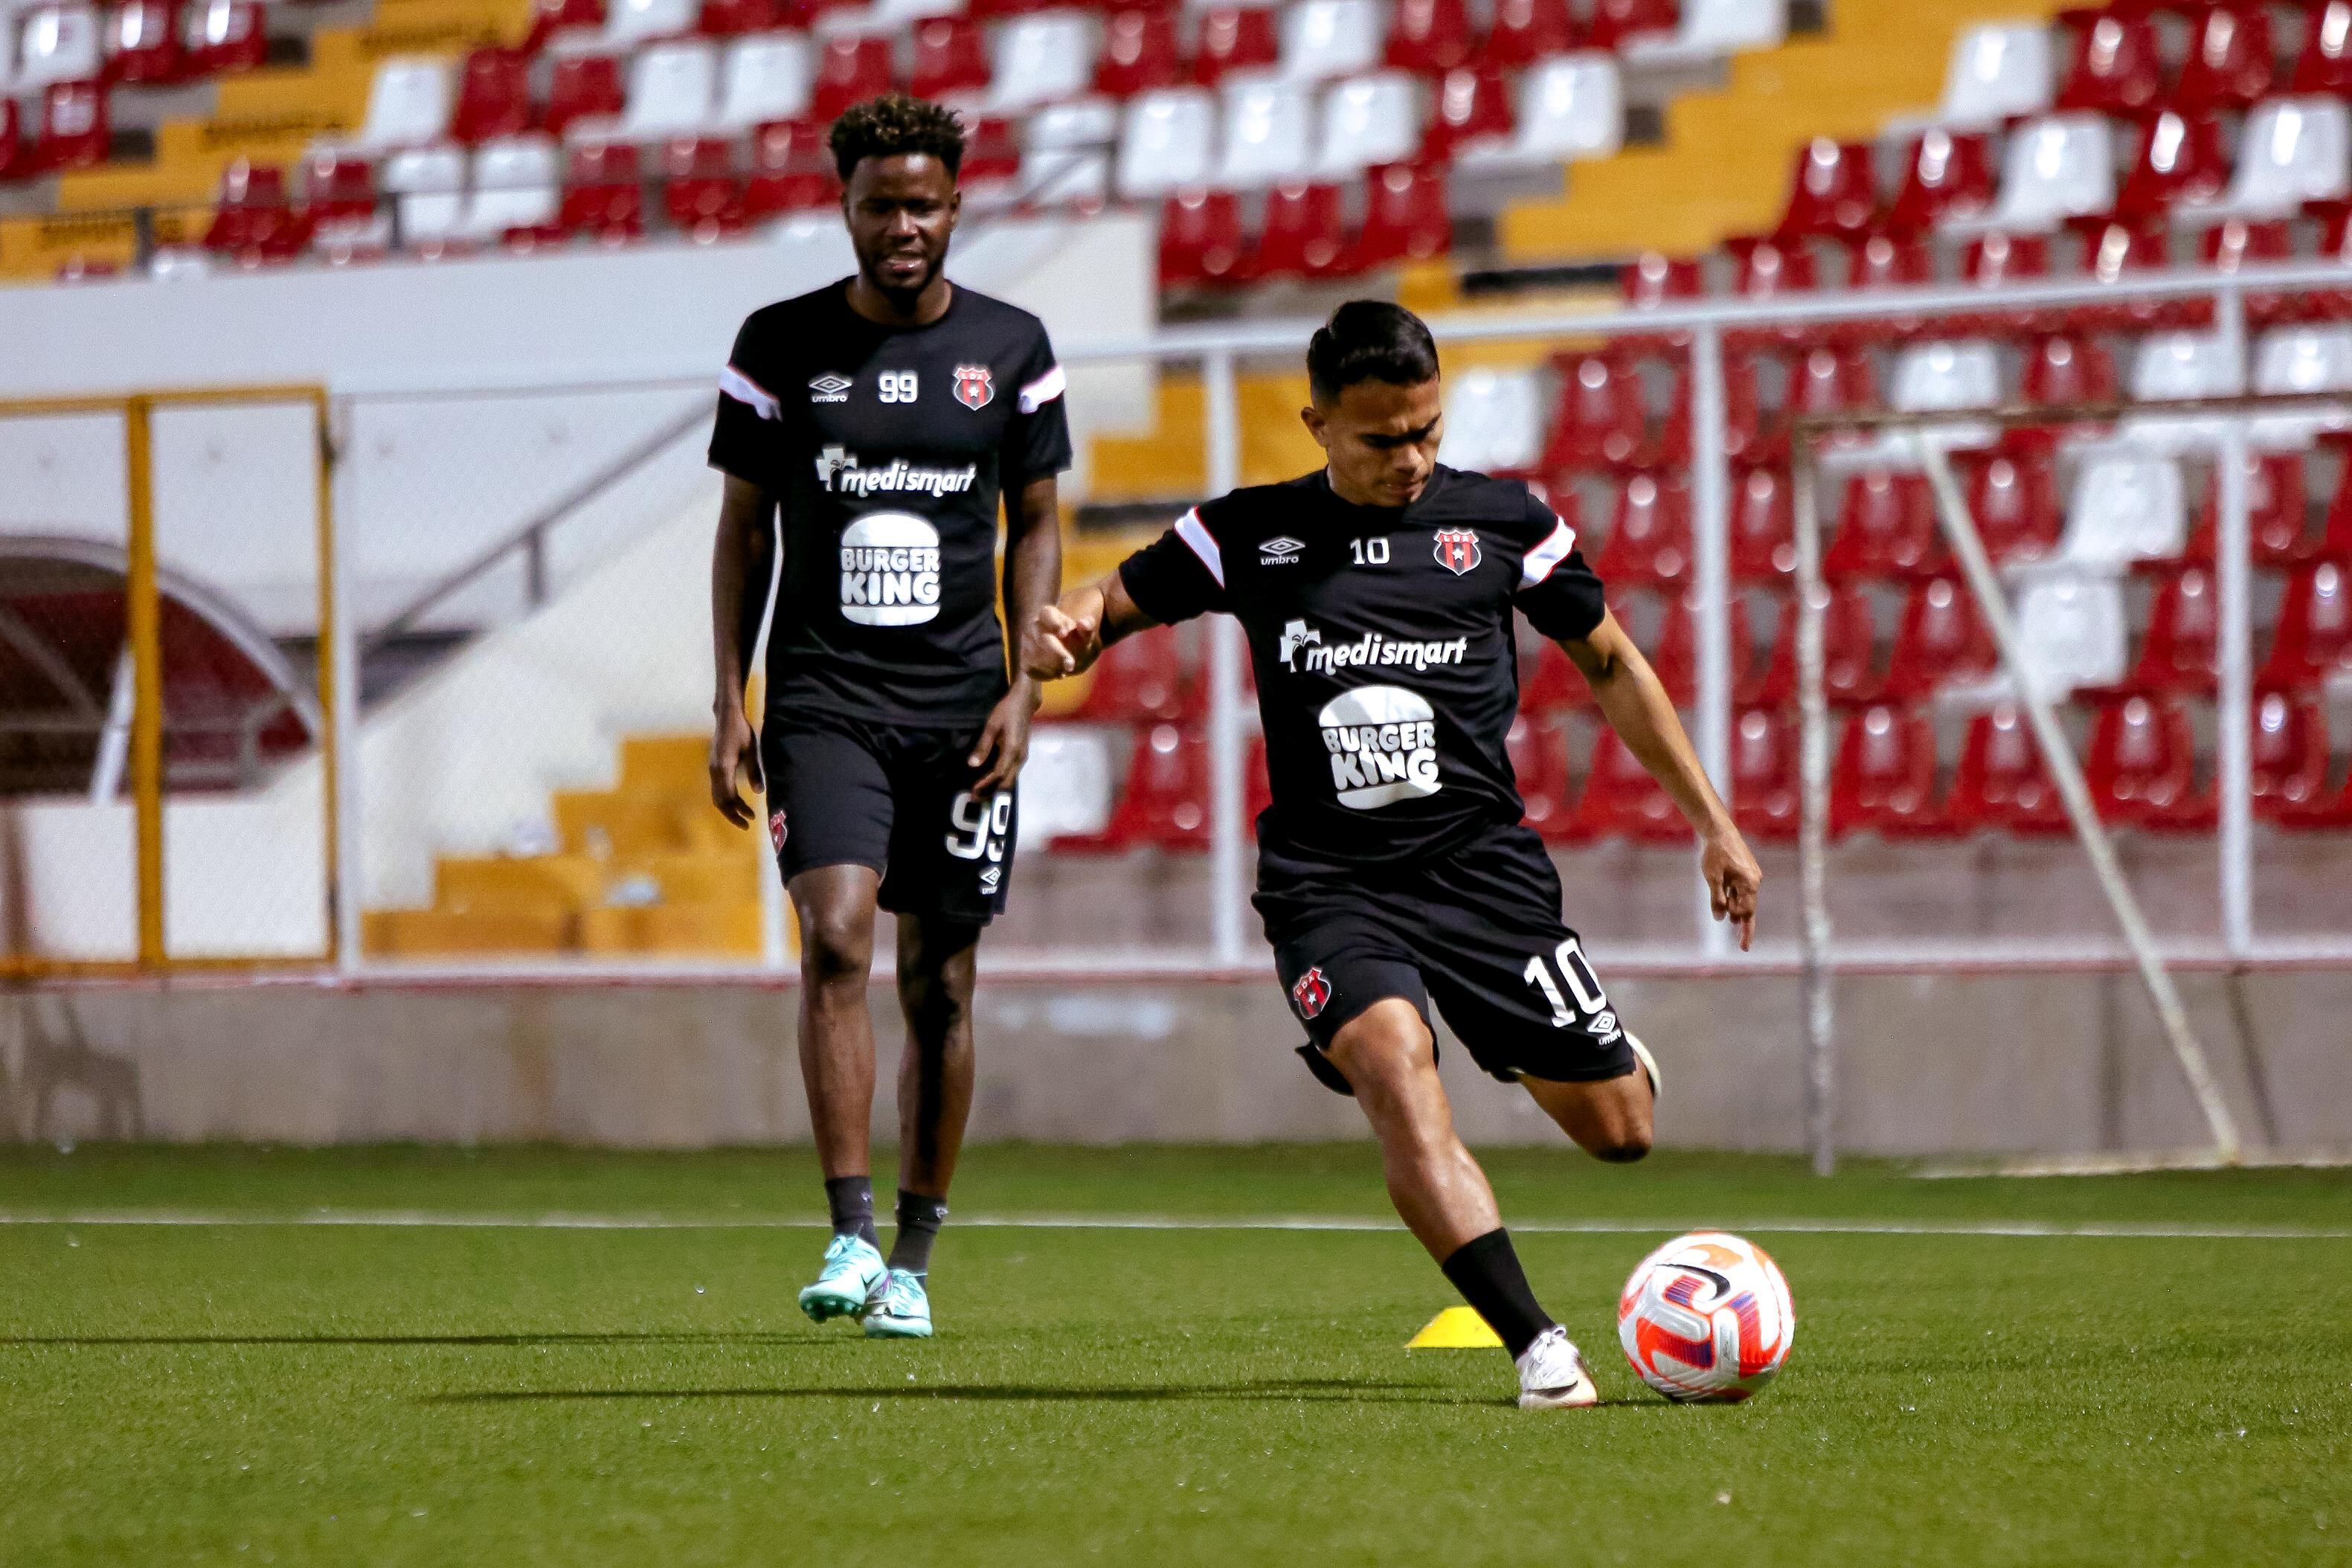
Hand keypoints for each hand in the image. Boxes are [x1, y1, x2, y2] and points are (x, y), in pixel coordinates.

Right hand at [708, 704, 762, 829]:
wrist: (727, 717)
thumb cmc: (741, 731)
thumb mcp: (752, 751)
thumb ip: (755, 772)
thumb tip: (759, 792)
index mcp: (723, 768)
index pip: (729, 797)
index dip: (739, 811)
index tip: (751, 818)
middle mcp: (715, 770)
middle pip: (720, 801)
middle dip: (733, 814)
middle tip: (747, 824)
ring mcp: (713, 769)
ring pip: (717, 796)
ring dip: (730, 808)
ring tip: (745, 815)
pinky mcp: (714, 767)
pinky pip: (717, 789)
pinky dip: (726, 799)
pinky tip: (738, 802)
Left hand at [968, 683, 1036, 794]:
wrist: (1025, 702)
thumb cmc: (1007, 711)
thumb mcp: (992, 726)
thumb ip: (983, 746)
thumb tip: (972, 764)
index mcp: (1012, 750)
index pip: (998, 773)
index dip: (985, 783)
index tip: (973, 790)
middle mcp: (1020, 757)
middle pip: (1006, 782)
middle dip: (991, 792)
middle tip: (976, 798)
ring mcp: (1023, 757)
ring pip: (1010, 779)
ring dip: (996, 788)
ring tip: (982, 793)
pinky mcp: (1022, 755)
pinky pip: (1012, 773)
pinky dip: (1001, 780)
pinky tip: (992, 781)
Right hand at [1022, 599, 1100, 680]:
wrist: (1070, 655)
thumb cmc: (1078, 642)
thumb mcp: (1086, 635)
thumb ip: (1087, 628)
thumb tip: (1083, 623)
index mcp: (1048, 614)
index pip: (1047, 614)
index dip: (1054, 624)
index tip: (1064, 634)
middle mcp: (1033, 626)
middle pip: (1041, 638)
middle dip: (1057, 653)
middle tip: (1071, 665)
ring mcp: (1027, 643)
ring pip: (1036, 656)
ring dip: (1053, 666)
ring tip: (1066, 669)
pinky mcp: (1024, 660)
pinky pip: (1032, 668)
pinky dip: (1046, 674)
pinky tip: (1057, 673)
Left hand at [1702, 824, 1762, 951]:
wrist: (1719, 831)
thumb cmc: (1715, 854)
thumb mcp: (1712, 878)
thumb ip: (1716, 898)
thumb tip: (1720, 918)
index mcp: (1749, 884)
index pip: (1747, 912)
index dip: (1744, 929)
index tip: (1742, 944)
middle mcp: (1754, 881)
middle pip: (1749, 908)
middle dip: (1744, 925)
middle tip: (1745, 946)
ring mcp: (1751, 875)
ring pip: (1744, 899)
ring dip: (1736, 910)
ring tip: (1730, 923)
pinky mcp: (1745, 871)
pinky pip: (1741, 890)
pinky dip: (1734, 898)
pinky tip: (1727, 905)